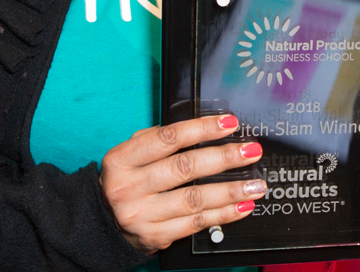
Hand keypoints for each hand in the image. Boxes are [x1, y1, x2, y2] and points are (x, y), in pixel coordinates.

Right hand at [100, 114, 266, 253]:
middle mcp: (130, 187)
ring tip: (255, 185)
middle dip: (223, 158)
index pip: (168, 138)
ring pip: (194, 199)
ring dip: (230, 191)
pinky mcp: (155, 236)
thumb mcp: (130, 155)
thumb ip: (159, 140)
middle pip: (185, 168)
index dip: (202, 129)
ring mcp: (142, 215)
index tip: (229, 123)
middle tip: (250, 152)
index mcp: (122, 160)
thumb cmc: (126, 181)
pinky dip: (223, 215)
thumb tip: (204, 129)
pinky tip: (241, 206)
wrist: (103, 223)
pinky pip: (196, 223)